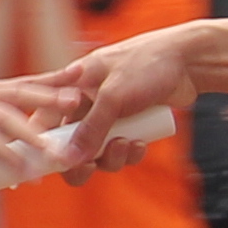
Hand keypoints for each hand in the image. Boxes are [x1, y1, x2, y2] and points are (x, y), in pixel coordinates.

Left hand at [0, 74, 83, 227]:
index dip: (7, 155)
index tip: (30, 175)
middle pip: (4, 116)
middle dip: (33, 132)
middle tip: (61, 149)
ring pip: (18, 93)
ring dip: (48, 97)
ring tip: (77, 102)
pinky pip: (22, 84)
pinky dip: (48, 81)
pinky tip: (76, 77)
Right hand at [36, 23, 198, 169]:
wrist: (188, 61)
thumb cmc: (145, 63)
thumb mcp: (113, 96)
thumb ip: (91, 129)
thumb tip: (69, 161)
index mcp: (70, 87)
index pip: (41, 118)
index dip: (38, 143)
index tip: (45, 163)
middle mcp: (84, 103)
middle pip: (67, 144)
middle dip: (80, 159)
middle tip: (90, 165)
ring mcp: (107, 116)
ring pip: (96, 152)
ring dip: (110, 156)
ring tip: (127, 144)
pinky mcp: (127, 126)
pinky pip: (119, 151)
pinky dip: (128, 153)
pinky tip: (141, 144)